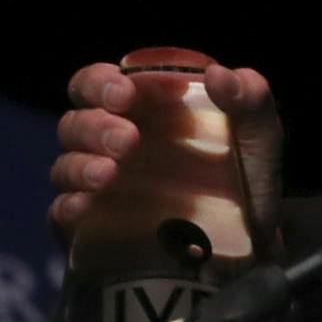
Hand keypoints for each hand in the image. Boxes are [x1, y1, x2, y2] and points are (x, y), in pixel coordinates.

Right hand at [53, 61, 284, 246]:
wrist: (247, 247)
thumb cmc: (246, 178)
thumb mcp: (259, 138)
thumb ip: (250, 101)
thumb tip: (221, 74)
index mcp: (146, 110)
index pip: (100, 83)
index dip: (102, 83)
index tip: (125, 94)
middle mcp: (114, 142)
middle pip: (75, 122)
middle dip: (95, 126)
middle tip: (127, 140)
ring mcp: (100, 185)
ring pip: (65, 164)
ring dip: (81, 165)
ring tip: (109, 174)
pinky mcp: (91, 227)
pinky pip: (62, 214)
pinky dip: (67, 207)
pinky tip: (83, 206)